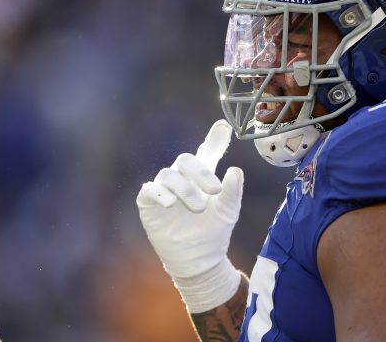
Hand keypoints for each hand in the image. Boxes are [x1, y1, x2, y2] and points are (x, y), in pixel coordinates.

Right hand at [137, 120, 243, 311]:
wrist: (199, 259)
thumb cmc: (214, 232)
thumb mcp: (228, 211)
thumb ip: (232, 191)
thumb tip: (235, 171)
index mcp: (203, 176)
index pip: (207, 152)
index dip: (214, 138)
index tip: (224, 126)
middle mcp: (183, 179)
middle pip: (186, 159)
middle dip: (200, 172)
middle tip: (214, 190)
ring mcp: (165, 190)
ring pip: (169, 174)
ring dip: (185, 188)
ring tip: (199, 206)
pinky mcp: (149, 204)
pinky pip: (149, 190)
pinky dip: (160, 193)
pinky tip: (170, 203)